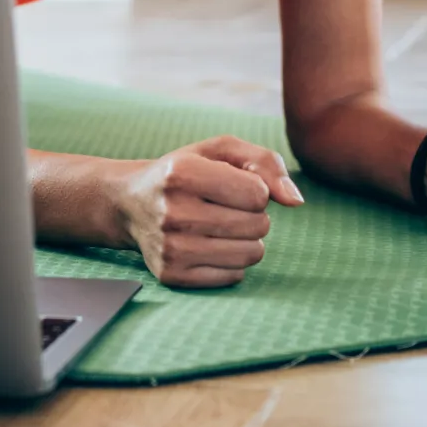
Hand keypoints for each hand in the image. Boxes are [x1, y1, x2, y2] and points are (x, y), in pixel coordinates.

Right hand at [114, 135, 303, 288]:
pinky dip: (231, 261)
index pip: (257, 194)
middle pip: (257, 226)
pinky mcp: (172, 276)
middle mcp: (172, 212)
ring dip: (246, 239)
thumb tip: (296, 201)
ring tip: (219, 225)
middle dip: (252, 215)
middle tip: (223, 206)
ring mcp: (170, 248)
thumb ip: (265, 162)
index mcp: (181, 173)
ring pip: (250, 254)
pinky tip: (208, 244)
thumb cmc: (184, 171)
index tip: (229, 184)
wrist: (130, 202)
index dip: (253, 188)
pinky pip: (234, 276)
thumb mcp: (219, 150)